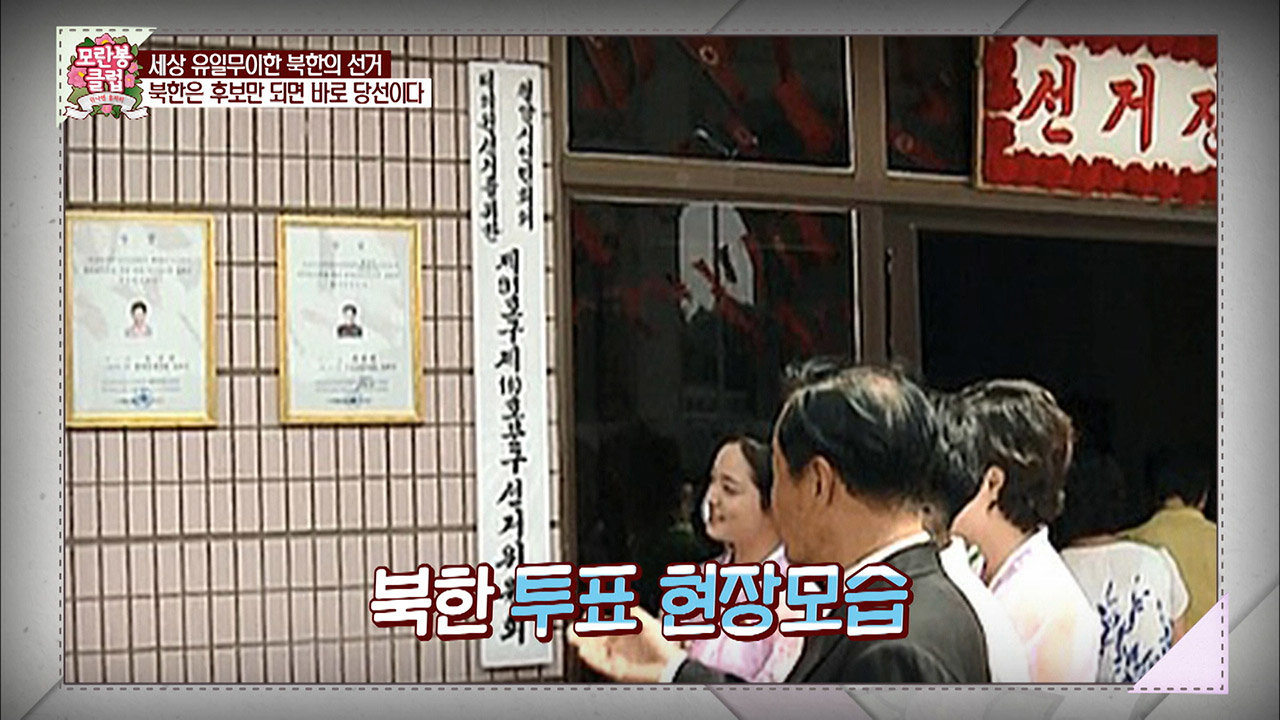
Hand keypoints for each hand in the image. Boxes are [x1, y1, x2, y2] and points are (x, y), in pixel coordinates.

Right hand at [567, 607, 684, 682]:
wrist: (668, 664)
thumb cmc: (660, 641)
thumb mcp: (644, 620)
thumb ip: (629, 608)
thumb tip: (617, 596)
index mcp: (621, 629)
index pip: (599, 623)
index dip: (590, 619)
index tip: (586, 614)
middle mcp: (616, 642)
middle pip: (592, 638)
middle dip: (581, 633)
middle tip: (574, 631)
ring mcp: (615, 656)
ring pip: (593, 651)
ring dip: (585, 646)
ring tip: (578, 641)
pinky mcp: (616, 670)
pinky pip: (600, 664)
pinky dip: (592, 658)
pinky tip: (585, 652)